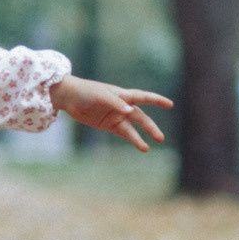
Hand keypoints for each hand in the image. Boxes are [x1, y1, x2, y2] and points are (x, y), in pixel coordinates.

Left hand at [50, 75, 170, 149]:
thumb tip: (130, 112)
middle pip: (140, 117)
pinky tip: (141, 146)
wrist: (69, 97)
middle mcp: (122, 106)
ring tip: (148, 147)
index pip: (143, 97)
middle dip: (150, 127)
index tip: (170, 104)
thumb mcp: (101, 96)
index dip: (156, 100)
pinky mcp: (108, 124)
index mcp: (122, 94)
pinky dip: (132, 139)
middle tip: (160, 138)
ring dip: (140, 137)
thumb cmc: (86, 92)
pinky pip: (123, 133)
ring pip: (132, 128)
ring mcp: (116, 115)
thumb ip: (116, 104)